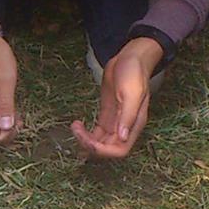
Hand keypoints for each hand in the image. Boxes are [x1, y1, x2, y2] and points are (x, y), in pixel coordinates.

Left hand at [72, 36, 160, 159]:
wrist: (130, 57)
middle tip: (76, 131)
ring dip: (86, 140)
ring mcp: (115, 121)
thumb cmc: (134, 73)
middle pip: (107, 148)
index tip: (89, 140)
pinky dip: (86, 133)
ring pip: (100, 141)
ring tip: (75, 127)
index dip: (104, 151)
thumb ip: (127, 116)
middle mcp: (125, 127)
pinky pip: (97, 132)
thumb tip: (122, 137)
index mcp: (133, 125)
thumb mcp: (132, 93)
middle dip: (90, 145)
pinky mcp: (107, 114)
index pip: (120, 150)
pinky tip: (77, 124)